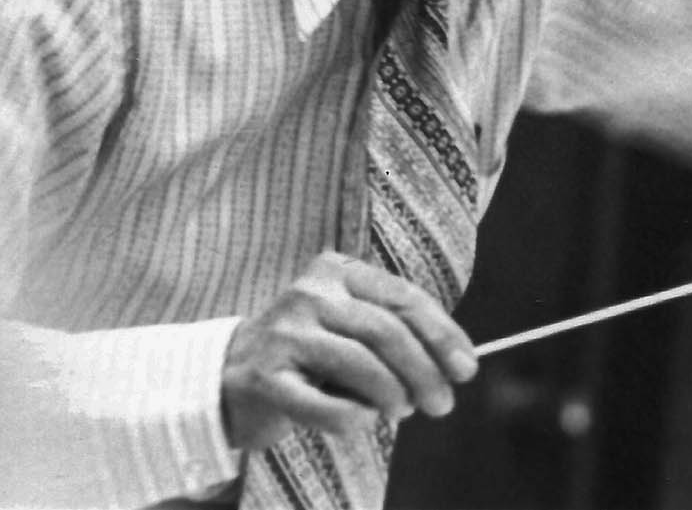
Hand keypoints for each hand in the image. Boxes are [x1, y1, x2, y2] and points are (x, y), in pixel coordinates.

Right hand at [221, 251, 478, 450]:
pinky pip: (324, 404)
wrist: (225, 376)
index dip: (442, 335)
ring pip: (359, 362)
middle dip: (424, 370)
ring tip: (403, 411)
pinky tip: (363, 421)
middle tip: (443, 404)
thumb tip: (455, 364)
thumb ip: (395, 333)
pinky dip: (354, 418)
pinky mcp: (264, 379)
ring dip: (393, 394)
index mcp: (336, 271)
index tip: (466, 368)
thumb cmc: (307, 351)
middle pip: (385, 330)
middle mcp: (309, 294)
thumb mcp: (350, 325)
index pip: (403, 298)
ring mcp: (283, 334)